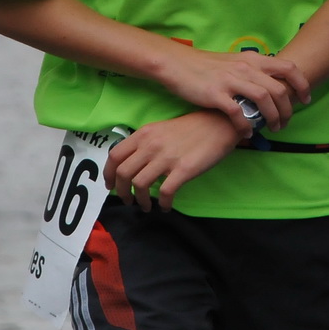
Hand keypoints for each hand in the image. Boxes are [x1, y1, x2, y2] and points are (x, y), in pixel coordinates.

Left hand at [105, 111, 241, 211]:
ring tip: (146, 206)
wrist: (220, 123)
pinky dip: (162, 204)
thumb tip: (133, 165)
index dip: (108, 174)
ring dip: (140, 201)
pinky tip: (166, 206)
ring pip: (140, 185)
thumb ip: (145, 144)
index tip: (111, 185)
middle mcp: (151, 145)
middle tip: (127, 200)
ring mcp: (166, 157)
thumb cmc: (192, 128)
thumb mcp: (162, 129)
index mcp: (144, 134)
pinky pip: (164, 192)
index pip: (114, 156)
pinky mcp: (183, 169)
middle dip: (121, 192)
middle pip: (123, 173)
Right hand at [157, 46, 309, 131]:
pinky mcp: (215, 94)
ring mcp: (231, 80)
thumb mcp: (234, 61)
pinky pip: (238, 112)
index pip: (288, 68)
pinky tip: (247, 132)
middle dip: (287, 110)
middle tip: (285, 123)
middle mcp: (245, 67)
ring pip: (263, 99)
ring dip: (272, 117)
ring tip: (271, 129)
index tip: (305, 100)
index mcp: (252, 59)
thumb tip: (271, 84)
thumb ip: (253, 71)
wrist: (177, 64)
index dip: (302, 85)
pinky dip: (246, 125)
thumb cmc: (206, 66)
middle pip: (279, 88)